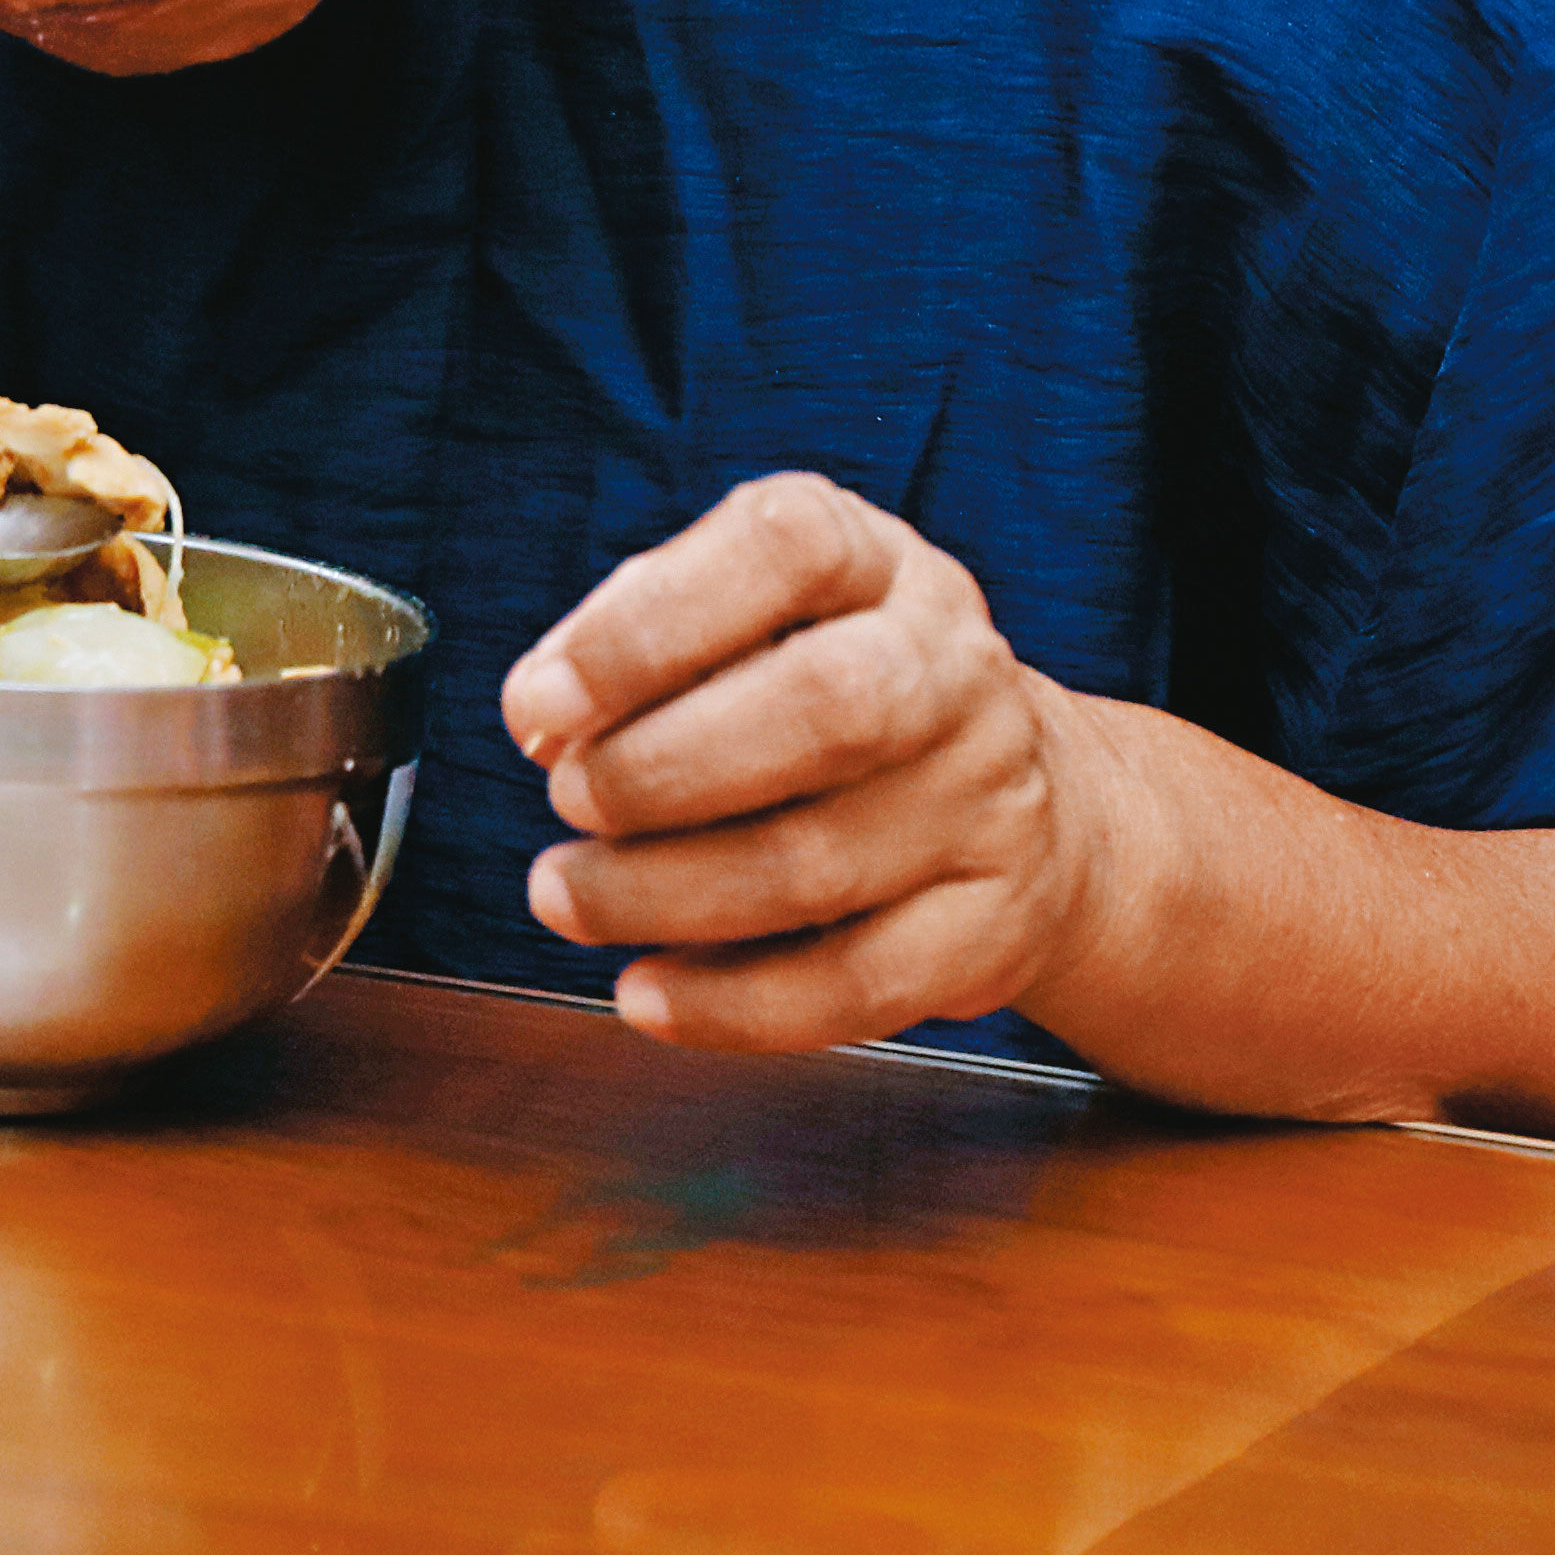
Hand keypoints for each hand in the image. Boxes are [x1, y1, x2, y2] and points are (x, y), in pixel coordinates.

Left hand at [502, 470, 1121, 1054]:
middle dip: (661, 771)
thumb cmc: (819, 688)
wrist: (1014, 794)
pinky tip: (649, 993)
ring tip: (568, 897)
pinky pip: (862, 983)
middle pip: (827, 708)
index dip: (649, 627)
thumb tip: (543, 714)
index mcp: (874, 560)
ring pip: (822, 863)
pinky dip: (734, 1005)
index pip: (786, 550)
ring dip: (662, 895)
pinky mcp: (996, 923)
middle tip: (567, 798)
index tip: (541, 702)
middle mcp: (953, 666)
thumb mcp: (739, 616)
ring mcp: (989, 798)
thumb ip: (633, 641)